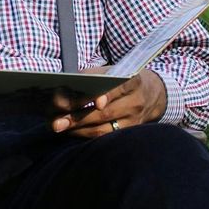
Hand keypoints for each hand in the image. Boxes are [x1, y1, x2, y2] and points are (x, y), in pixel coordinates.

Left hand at [49, 67, 166, 137]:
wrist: (152, 93)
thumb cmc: (121, 79)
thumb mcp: (111, 72)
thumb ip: (90, 78)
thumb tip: (62, 91)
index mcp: (132, 82)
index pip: (118, 89)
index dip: (107, 95)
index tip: (96, 102)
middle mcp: (135, 103)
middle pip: (105, 113)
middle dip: (78, 118)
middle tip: (56, 121)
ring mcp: (134, 121)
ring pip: (103, 129)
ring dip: (78, 130)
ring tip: (59, 126)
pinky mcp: (128, 133)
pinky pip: (105, 137)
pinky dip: (85, 135)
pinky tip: (71, 132)